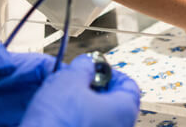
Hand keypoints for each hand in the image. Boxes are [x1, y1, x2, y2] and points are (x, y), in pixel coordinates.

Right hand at [20, 54, 140, 126]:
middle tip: (75, 83)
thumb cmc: (57, 122)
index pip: (128, 84)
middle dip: (94, 90)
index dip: (109, 72)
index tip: (94, 68)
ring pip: (99, 118)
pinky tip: (60, 118)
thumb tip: (86, 64)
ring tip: (63, 101)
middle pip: (113, 102)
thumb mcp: (68, 81)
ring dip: (83, 107)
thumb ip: (82, 68)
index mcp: (124, 110)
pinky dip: (78, 122)